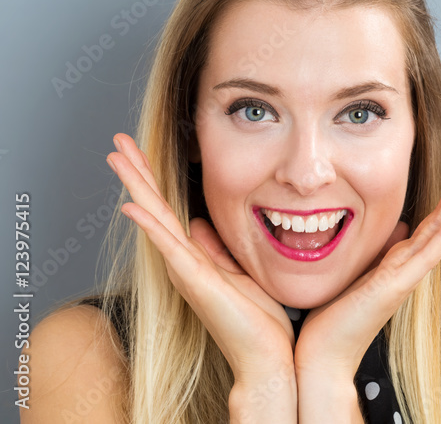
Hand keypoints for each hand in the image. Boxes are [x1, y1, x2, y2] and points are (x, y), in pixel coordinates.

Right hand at [107, 133, 295, 380]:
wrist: (267, 357)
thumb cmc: (259, 321)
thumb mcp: (238, 271)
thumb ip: (216, 249)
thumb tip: (200, 224)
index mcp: (195, 258)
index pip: (169, 211)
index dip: (154, 181)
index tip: (140, 151)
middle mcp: (184, 262)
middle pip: (153, 208)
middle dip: (137, 173)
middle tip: (117, 141)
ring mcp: (186, 271)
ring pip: (155, 220)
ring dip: (136, 187)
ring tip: (117, 157)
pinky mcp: (195, 282)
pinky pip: (169, 248)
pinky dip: (151, 226)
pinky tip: (133, 206)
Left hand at [293, 145, 440, 379]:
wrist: (322, 356)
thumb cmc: (333, 318)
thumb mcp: (357, 269)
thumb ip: (378, 248)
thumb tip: (396, 224)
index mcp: (399, 259)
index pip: (433, 217)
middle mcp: (409, 265)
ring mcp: (406, 276)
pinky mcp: (396, 287)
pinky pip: (426, 255)